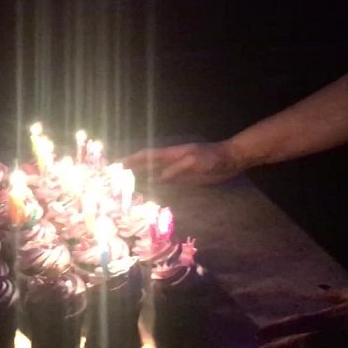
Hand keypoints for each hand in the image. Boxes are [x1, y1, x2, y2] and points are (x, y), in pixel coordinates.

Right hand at [121, 141, 241, 185]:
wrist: (231, 160)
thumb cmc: (213, 157)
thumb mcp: (195, 161)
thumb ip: (177, 169)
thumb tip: (158, 178)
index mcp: (172, 153)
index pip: (148, 155)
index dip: (132, 159)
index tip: (118, 164)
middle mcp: (171, 161)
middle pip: (148, 164)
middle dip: (132, 169)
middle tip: (116, 178)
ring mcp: (177, 170)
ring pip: (154, 174)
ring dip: (141, 178)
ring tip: (127, 187)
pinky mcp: (184, 179)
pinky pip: (165, 182)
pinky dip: (155, 186)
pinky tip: (149, 193)